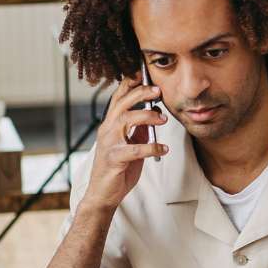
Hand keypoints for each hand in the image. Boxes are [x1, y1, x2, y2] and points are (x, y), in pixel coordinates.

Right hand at [81, 76, 168, 211]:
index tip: (143, 73)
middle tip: (158, 91)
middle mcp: (107, 129)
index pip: (118, 97)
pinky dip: (152, 147)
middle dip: (141, 93)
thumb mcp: (131, 144)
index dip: (130, 83)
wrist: (103, 194)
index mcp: (110, 124)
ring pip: (126, 119)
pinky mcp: (114, 159)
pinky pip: (135, 149)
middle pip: (123, 103)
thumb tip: (154, 114)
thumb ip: (139, 130)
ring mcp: (109, 143)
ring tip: (163, 119)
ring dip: (147, 116)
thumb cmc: (118, 169)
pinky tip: (164, 149)